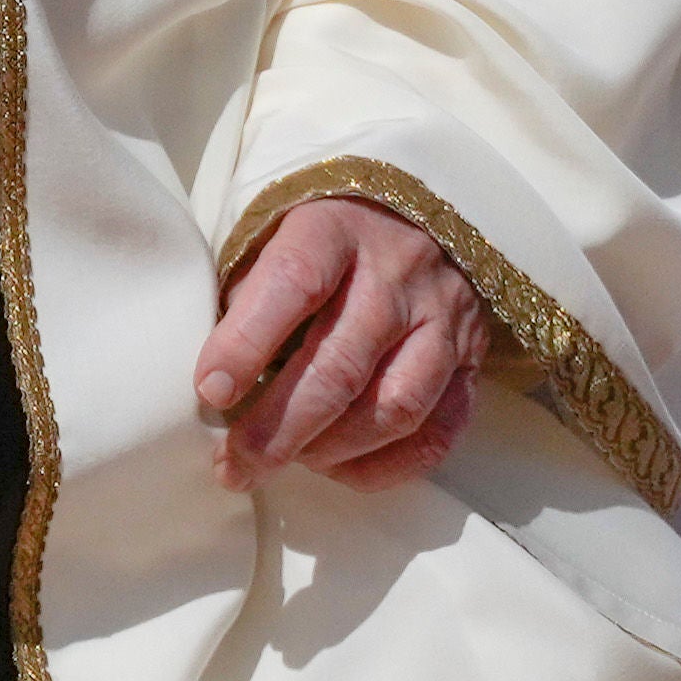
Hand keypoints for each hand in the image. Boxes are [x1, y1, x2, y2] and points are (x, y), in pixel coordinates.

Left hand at [199, 194, 486, 490]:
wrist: (413, 212)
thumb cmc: (321, 234)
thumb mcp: (273, 231)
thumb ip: (246, 291)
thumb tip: (216, 379)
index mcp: (336, 227)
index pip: (295, 283)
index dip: (248, 342)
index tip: (210, 390)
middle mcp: (397, 273)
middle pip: (341, 366)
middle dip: (280, 428)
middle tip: (236, 464)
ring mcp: (442, 320)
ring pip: (394, 407)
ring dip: (331, 451)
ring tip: (288, 461)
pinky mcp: (470, 361)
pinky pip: (437, 432)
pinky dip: (385, 467)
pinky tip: (339, 469)